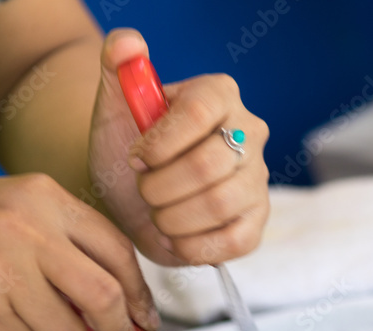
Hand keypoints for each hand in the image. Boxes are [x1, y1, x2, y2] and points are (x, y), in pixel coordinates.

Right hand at [0, 175, 158, 330]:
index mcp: (44, 196)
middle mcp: (27, 228)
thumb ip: (69, 247)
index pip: (118, 250)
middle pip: (104, 294)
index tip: (147, 320)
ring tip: (20, 312)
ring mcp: (1, 268)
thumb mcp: (15, 211)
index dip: (140, 293)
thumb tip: (125, 306)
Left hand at [89, 29, 270, 266]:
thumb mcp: (114, 107)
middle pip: (208, 164)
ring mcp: (258, 179)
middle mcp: (249, 133)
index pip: (199, 113)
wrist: (134, 196)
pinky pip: (234, 241)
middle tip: (143, 191)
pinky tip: (175, 239)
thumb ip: (116, 64)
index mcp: (219, 94)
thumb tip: (128, 42)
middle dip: (160, 187)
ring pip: (220, 204)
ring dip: (172, 219)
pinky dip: (194, 247)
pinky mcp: (258, 221)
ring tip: (157, 215)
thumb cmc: (129, 148)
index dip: (160, 143)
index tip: (136, 158)